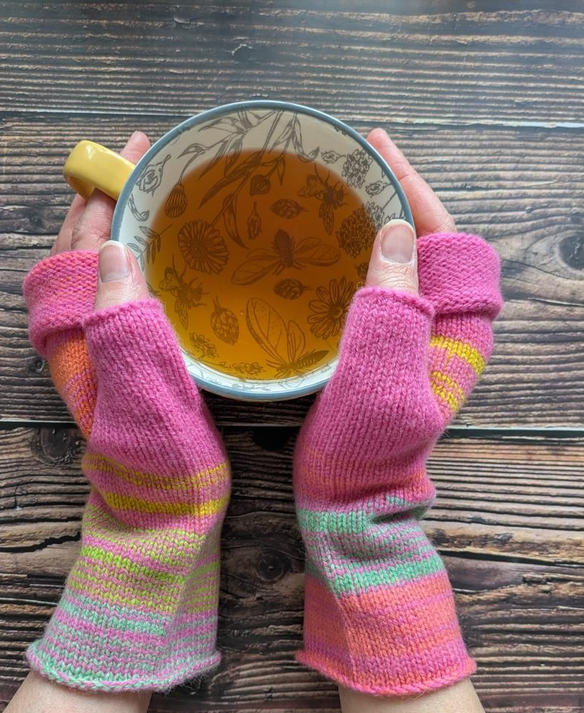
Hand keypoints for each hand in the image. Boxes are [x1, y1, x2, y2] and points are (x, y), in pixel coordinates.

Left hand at [22, 131, 230, 690]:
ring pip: (113, 272)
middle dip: (115, 200)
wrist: (162, 523)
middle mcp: (87, 339)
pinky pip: (139, 298)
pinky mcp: (138, 366)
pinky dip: (156, 266)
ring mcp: (111, 352)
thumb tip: (112, 245)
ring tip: (173, 197)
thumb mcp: (144, 388)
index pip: (77, 245)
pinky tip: (189, 260)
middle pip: (89, 251)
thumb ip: (125, 319)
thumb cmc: (156, 464)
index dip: (101, 195)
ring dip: (134, 229)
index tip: (135, 155)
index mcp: (81, 338)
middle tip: (160, 166)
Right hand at [293, 131, 501, 695]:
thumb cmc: (366, 450)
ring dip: (367, 225)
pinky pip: (372, 288)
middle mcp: (441, 327)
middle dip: (390, 196)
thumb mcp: (378, 376)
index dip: (414, 189)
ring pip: (396, 262)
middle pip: (425, 241)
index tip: (375, 151)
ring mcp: (412, 340)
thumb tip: (397, 228)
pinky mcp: (382, 351)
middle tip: (344, 162)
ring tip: (327, 191)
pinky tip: (314, 250)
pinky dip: (347, 261)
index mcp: (456, 329)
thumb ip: (391, 305)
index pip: (448, 236)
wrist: (350, 505)